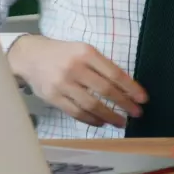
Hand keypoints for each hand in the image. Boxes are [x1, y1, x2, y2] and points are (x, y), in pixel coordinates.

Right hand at [8, 35, 148, 128]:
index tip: (143, 99)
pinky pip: (76, 112)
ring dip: (110, 116)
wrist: (30, 56)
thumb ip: (101, 66)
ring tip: (121, 122)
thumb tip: (126, 89)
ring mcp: (63, 83)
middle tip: (136, 114)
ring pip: (92, 105)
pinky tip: (101, 122)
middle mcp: (74, 67)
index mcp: (85, 53)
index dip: (130, 88)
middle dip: (124, 104)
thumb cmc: (62, 54)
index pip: (114, 73)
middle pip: (105, 90)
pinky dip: (91, 120)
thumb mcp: (82, 51)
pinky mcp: (53, 97)